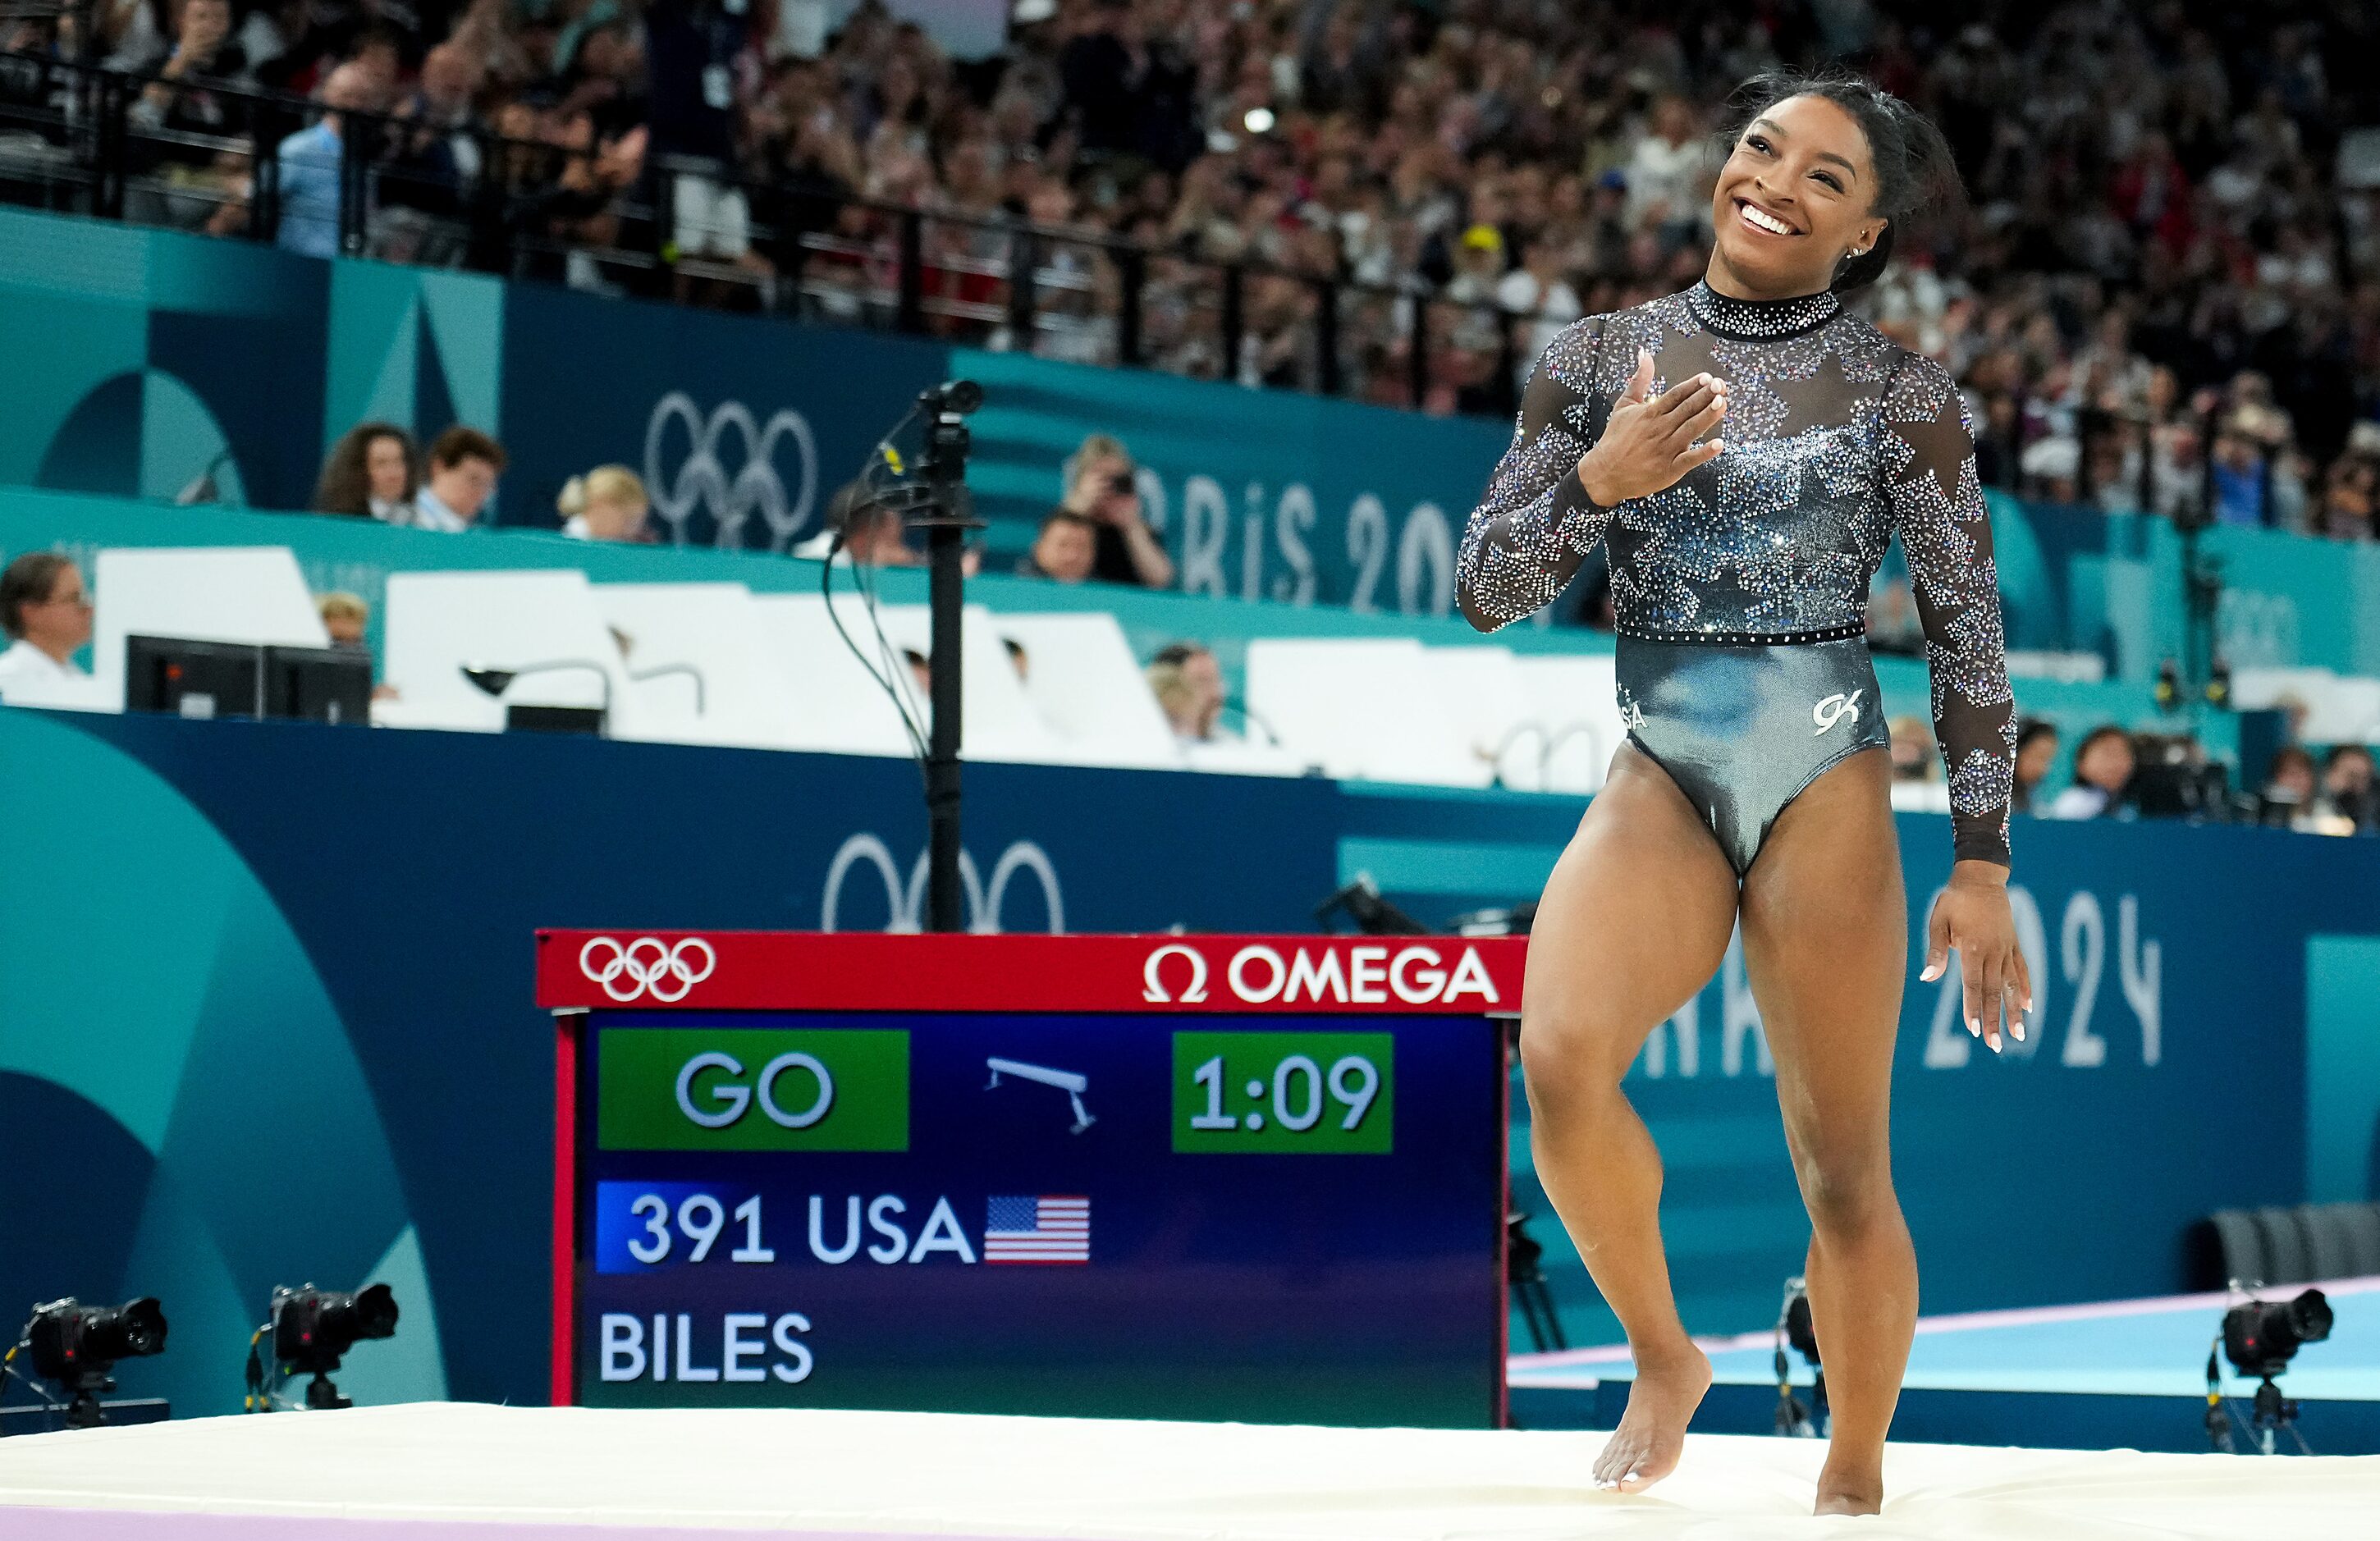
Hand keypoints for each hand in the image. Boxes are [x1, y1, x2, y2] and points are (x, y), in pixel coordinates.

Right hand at [1575, 349, 1728, 505]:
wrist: (1604, 473)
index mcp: (1650, 413)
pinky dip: (1704, 453)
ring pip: (1691, 429)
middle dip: (1705, 395)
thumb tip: (1645, 354)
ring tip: (1722, 403)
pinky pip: (1689, 460)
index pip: (1676, 395)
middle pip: (1686, 408)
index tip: (1707, 377)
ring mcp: (1665, 449)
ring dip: (1707, 416)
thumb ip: (1639, 380)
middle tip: (1720, 385)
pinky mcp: (1669, 469)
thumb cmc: (1615, 439)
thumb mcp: (1624, 405)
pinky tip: (1718, 444)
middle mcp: (1659, 429)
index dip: (1692, 385)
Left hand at [1920, 860, 2031, 1052]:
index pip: (1973, 985)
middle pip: (1993, 992)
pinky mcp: (2014, 944)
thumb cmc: (1954, 900)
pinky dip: (2026, 988)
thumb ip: (1936, 950)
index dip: (1973, 1008)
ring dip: (2015, 1011)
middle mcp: (1993, 952)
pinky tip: (2029, 1006)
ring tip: (2020, 1034)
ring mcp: (2006, 949)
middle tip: (1996, 1045)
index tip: (1974, 1030)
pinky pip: (2022, 969)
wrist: (1981, 878)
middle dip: (1994, 1019)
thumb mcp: (1938, 921)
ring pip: (2012, 985)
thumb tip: (1927, 977)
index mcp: (1973, 948)